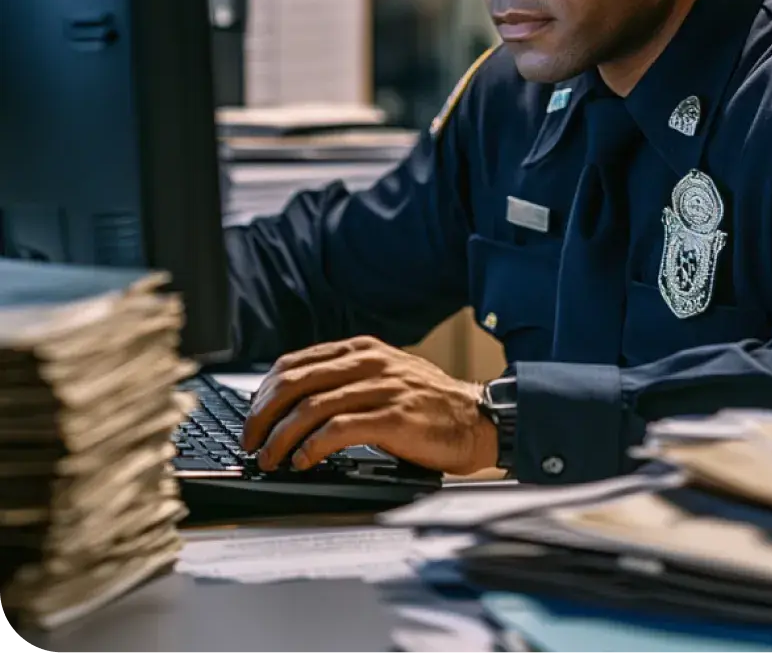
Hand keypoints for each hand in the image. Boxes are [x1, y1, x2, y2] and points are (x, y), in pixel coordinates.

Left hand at [240, 336, 498, 475]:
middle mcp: (369, 363)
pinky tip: (304, 461)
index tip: (252, 418)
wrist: (479, 419)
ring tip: (271, 459)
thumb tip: (297, 401)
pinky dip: (313, 446)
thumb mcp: (387, 376)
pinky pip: (340, 429)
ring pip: (312, 406)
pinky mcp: (395, 417)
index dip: (264, 393)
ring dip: (282, 437)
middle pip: (296, 382)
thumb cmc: (431, 405)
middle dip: (263, 415)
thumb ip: (348, 379)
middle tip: (251, 442)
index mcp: (362, 350)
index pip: (295, 363)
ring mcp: (383, 388)